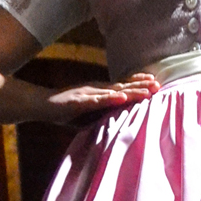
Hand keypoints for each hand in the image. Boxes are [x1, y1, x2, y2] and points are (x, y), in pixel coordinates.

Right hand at [44, 73, 159, 123]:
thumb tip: (119, 118)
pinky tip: (121, 98)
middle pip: (122, 86)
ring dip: (131, 91)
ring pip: (113, 91)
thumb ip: (103, 113)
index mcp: (99, 91)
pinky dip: (109, 99)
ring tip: (147, 92)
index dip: (138, 83)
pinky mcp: (78, 101)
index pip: (123, 85)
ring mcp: (87, 93)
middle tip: (159, 85)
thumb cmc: (65, 110)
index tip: (156, 83)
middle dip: (140, 85)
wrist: (41, 105)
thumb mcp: (88, 113)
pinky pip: (96, 100)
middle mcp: (96, 88)